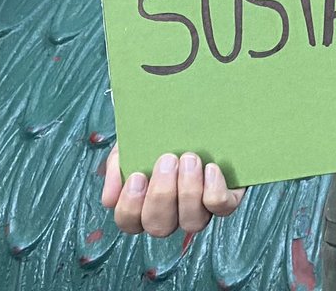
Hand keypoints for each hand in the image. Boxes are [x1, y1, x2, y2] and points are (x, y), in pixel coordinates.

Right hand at [101, 145, 245, 236]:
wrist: (198, 109)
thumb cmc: (160, 131)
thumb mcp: (132, 142)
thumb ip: (117, 165)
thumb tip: (109, 198)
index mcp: (144, 203)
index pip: (130, 222)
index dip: (131, 206)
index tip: (137, 176)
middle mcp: (171, 213)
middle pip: (160, 226)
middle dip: (162, 194)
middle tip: (167, 160)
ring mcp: (199, 208)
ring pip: (192, 222)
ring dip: (188, 191)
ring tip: (189, 158)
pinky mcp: (226, 197)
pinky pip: (222, 208)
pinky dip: (215, 191)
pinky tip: (211, 168)